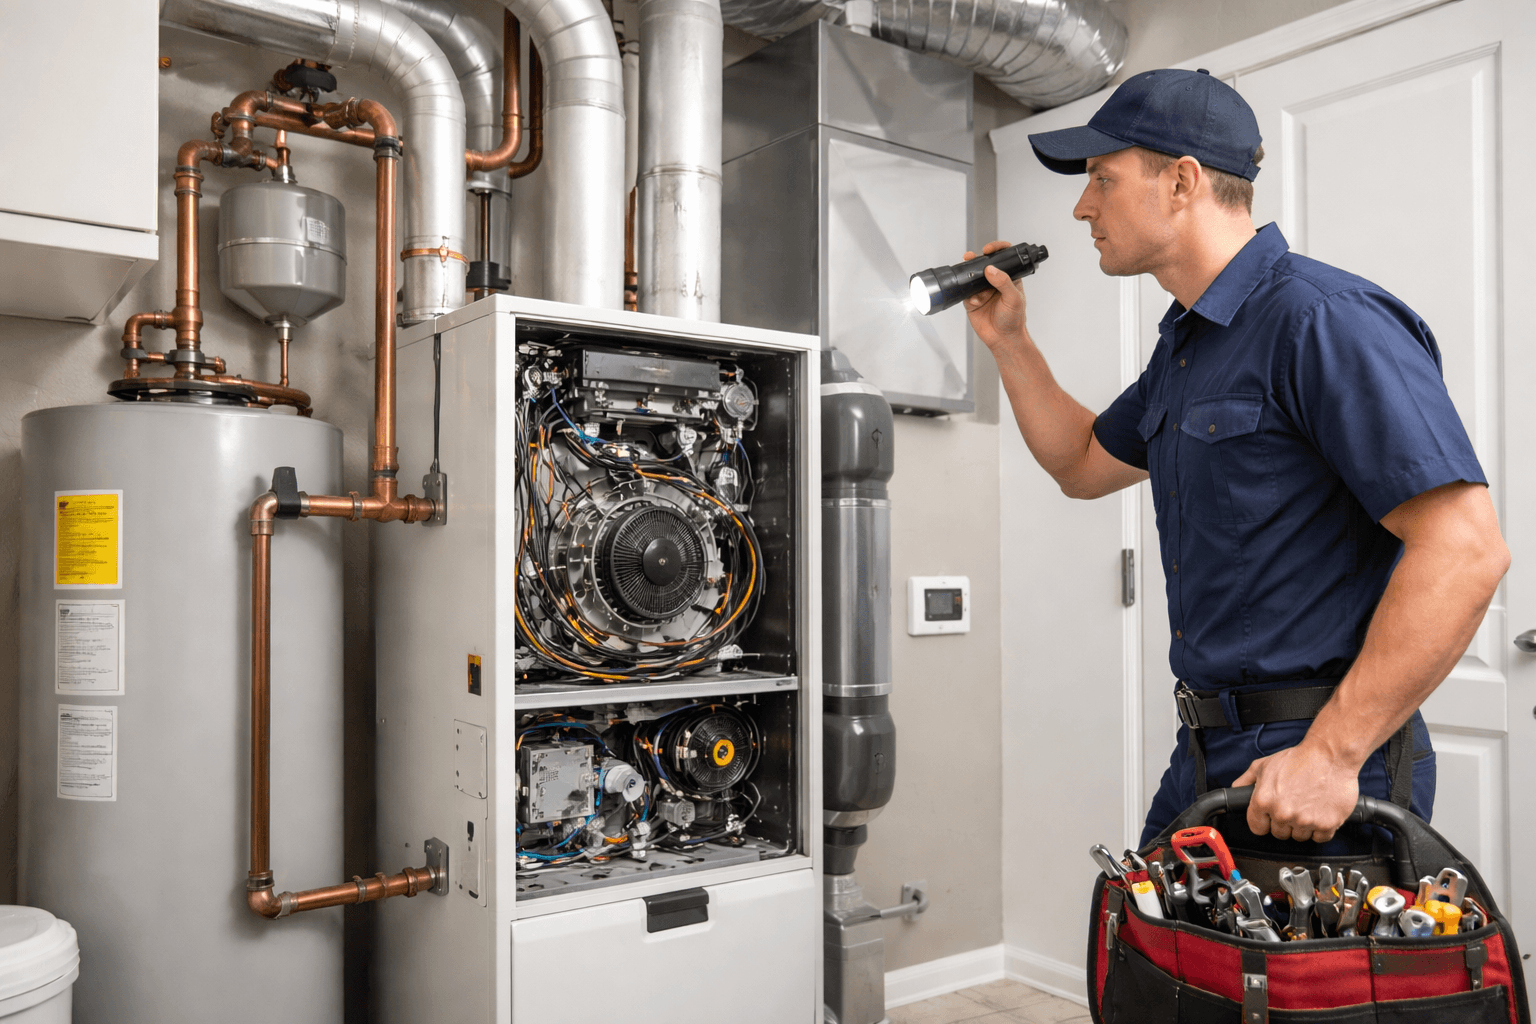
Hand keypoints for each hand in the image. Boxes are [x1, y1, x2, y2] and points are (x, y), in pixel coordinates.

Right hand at [963, 241, 1027, 353]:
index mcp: (1008, 279)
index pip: (1003, 258)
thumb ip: (1004, 282)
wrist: (1003, 339)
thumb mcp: (1014, 298)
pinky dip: (968, 296)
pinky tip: (976, 301)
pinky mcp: (972, 302)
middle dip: (976, 259)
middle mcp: (995, 283)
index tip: (989, 249)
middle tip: (971, 256)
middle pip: (984, 265)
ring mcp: (982, 292)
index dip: (997, 250)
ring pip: (972, 278)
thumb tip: (991, 270)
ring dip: (969, 275)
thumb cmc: (1014, 320)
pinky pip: (966, 294)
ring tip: (967, 273)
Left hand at [1233, 742, 1359, 841]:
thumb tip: (1236, 790)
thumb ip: (1246, 780)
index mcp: (1264, 800)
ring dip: (1302, 826)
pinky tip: (1320, 812)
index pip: (1257, 827)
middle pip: (1279, 834)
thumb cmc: (1298, 759)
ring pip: (1299, 837)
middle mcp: (1282, 813)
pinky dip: (1321, 829)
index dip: (1263, 821)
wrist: (1331, 756)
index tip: (1270, 817)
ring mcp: (1305, 821)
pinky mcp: (1327, 824)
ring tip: (1307, 806)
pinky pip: (1319, 838)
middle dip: (1284, 822)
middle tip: (1293, 806)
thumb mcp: (1264, 765)